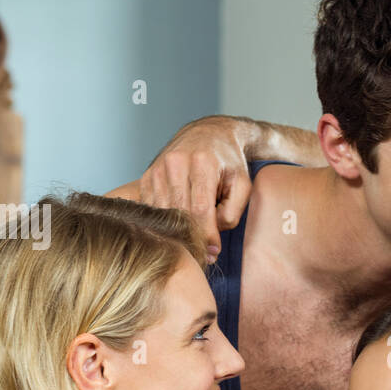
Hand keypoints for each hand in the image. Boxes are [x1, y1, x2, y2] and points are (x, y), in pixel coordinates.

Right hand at [139, 117, 257, 258]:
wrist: (209, 135)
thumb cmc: (229, 163)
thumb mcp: (242, 185)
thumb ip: (232, 212)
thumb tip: (211, 237)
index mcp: (202, 163)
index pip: (201, 209)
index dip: (206, 236)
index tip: (213, 253)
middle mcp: (176, 163)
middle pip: (179, 212)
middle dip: (192, 237)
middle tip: (202, 254)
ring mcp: (158, 168)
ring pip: (163, 212)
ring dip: (177, 231)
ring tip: (191, 241)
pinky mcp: (148, 176)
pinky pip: (152, 207)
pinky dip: (163, 221)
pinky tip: (177, 226)